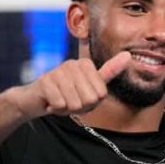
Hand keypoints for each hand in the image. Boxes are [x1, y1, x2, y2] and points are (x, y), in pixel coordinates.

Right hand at [12, 52, 129, 116]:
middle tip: (68, 100)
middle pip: (90, 99)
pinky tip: (50, 102)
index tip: (79, 97)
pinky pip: (60, 104)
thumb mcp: (90, 86)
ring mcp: (58, 71)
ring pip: (75, 103)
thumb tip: (128, 55)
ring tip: (59, 101)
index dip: (90, 104)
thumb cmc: (66, 94)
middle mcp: (72, 64)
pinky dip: (55, 109)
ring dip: (67, 109)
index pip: (100, 95)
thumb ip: (109, 72)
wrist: (36, 99)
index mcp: (86, 64)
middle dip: (79, 107)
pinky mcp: (45, 81)